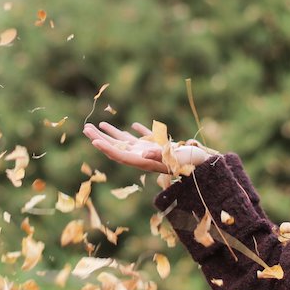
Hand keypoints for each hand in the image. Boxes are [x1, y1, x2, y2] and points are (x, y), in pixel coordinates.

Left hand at [83, 121, 215, 175]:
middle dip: (100, 139)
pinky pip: (144, 138)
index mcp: (145, 162)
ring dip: (111, 134)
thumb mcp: (176, 156)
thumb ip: (160, 154)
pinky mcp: (160, 148)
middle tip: (84, 127)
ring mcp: (150, 153)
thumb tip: (144, 151)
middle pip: (117, 148)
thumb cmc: (191, 162)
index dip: (106, 148)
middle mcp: (143, 158)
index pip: (120, 155)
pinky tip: (133, 125)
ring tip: (96, 125)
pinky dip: (136, 131)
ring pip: (126, 142)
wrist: (205, 165)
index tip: (92, 139)